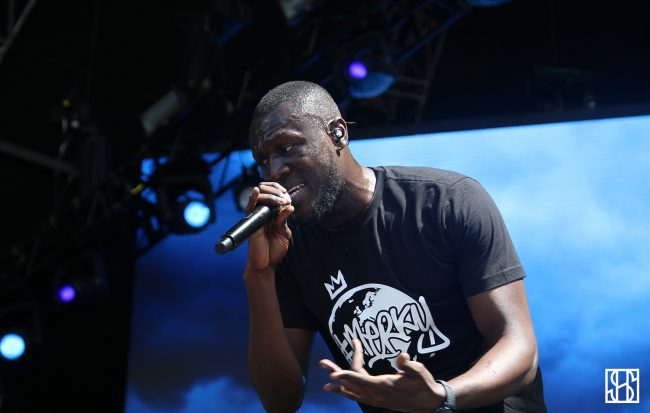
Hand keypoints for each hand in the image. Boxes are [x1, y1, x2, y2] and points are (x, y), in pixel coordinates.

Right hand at [245, 182, 293, 270]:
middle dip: (276, 191)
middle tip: (285, 199)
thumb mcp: (284, 233)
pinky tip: (256, 191)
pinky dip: (252, 198)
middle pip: (268, 193)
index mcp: (274, 214)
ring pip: (260, 197)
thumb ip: (284, 220)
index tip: (288, 197)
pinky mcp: (251, 222)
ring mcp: (257, 216)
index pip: (276, 195)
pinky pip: (250, 207)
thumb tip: (290, 207)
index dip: (281, 192)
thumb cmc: (274, 250)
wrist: (265, 264)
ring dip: (270, 195)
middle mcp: (265, 213)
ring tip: (280, 200)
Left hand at [319, 339, 445, 412]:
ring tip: (326, 385)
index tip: (333, 373)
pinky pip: (358, 397)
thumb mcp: (418, 371)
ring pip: (353, 392)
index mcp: (383, 385)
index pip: (360, 379)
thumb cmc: (424, 384)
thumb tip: (401, 355)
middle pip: (351, 383)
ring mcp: (376, 399)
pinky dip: (348, 393)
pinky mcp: (378, 401)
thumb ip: (408, 364)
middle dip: (336, 373)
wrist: (430, 402)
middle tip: (322, 363)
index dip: (345, 375)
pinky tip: (342, 391)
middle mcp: (376, 394)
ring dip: (339, 386)